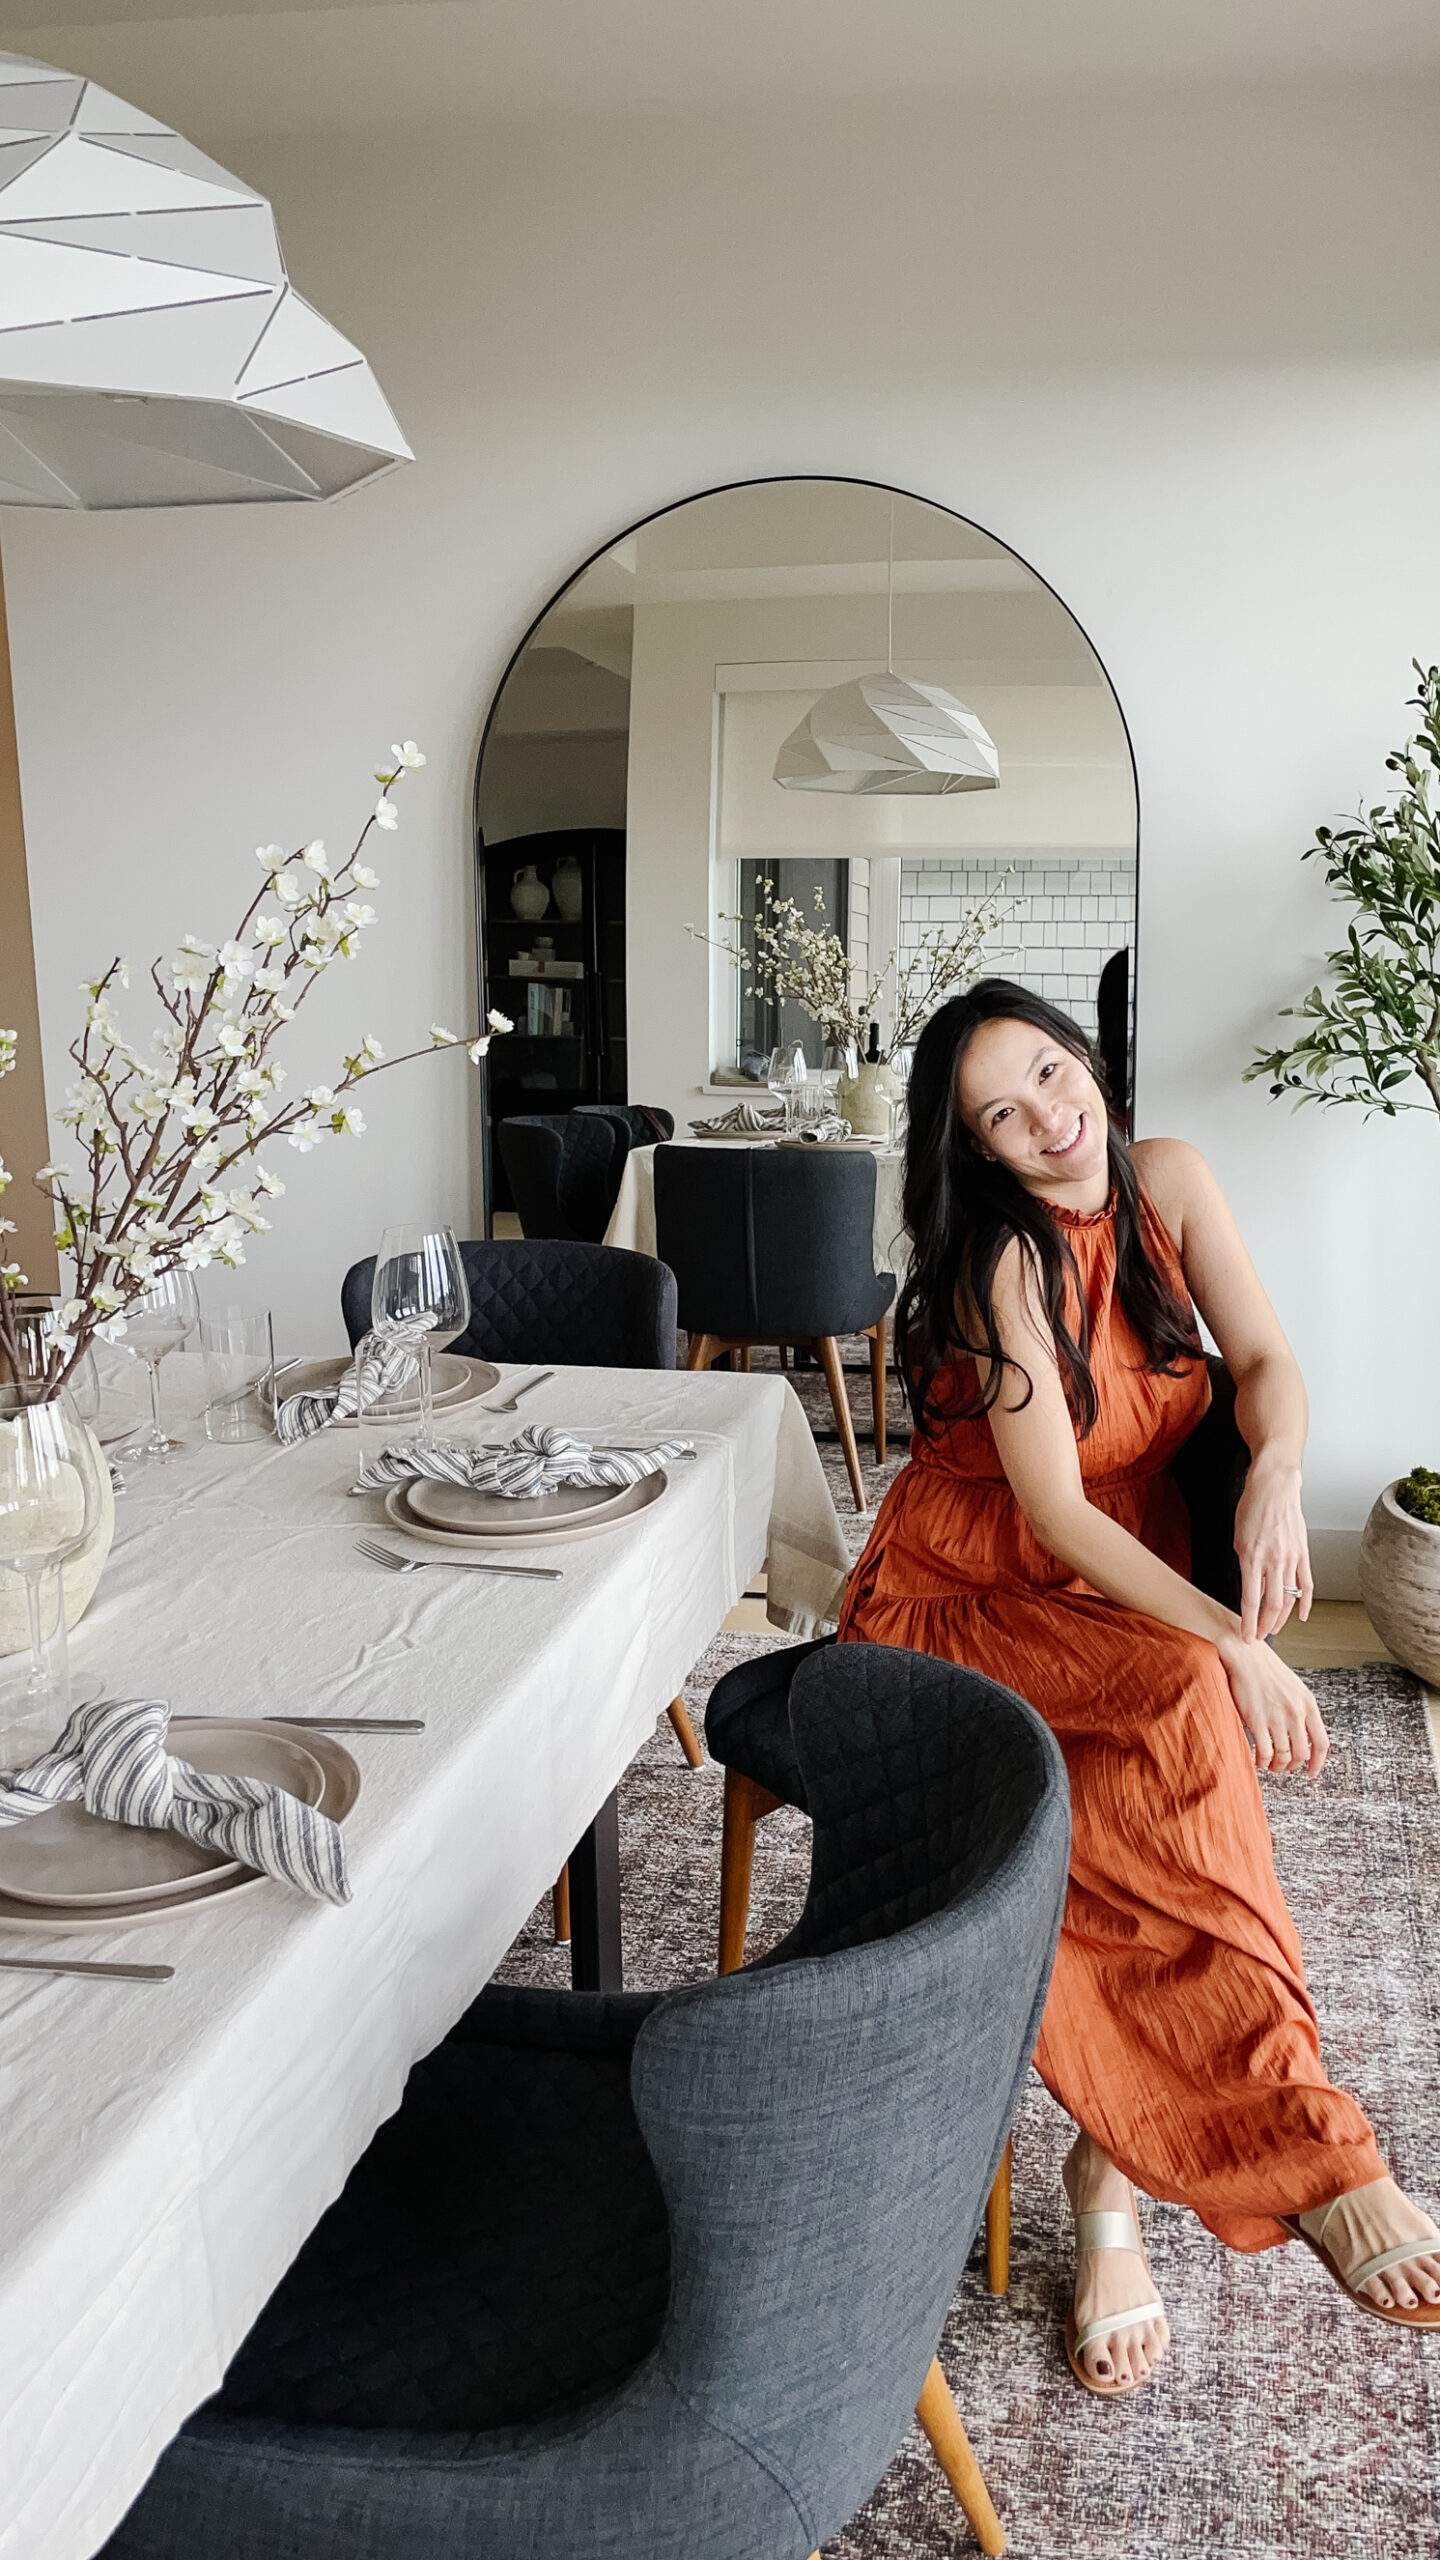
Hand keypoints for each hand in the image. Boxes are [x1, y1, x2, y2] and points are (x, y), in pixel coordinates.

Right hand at [1218, 1633, 1327, 1777]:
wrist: (1244, 1655)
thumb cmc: (1265, 1669)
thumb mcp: (1294, 1687)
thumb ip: (1301, 1709)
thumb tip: (1301, 1734)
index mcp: (1308, 1704)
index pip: (1321, 1743)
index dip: (1317, 1763)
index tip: (1311, 1772)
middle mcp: (1296, 1713)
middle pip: (1301, 1754)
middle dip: (1291, 1766)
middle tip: (1282, 1766)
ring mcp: (1277, 1718)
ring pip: (1283, 1757)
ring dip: (1276, 1766)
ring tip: (1268, 1763)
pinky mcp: (1257, 1720)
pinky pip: (1264, 1752)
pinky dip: (1261, 1761)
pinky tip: (1256, 1758)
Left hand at [1233, 1458, 1312, 1642]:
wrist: (1275, 1487)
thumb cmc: (1252, 1509)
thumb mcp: (1239, 1539)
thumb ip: (1246, 1566)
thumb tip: (1253, 1589)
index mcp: (1252, 1557)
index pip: (1251, 1600)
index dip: (1248, 1623)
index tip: (1246, 1637)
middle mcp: (1273, 1561)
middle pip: (1271, 1604)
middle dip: (1264, 1626)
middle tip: (1259, 1637)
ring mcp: (1291, 1558)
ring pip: (1289, 1598)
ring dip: (1281, 1618)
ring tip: (1273, 1630)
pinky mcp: (1303, 1554)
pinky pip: (1306, 1584)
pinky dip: (1305, 1603)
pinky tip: (1300, 1616)